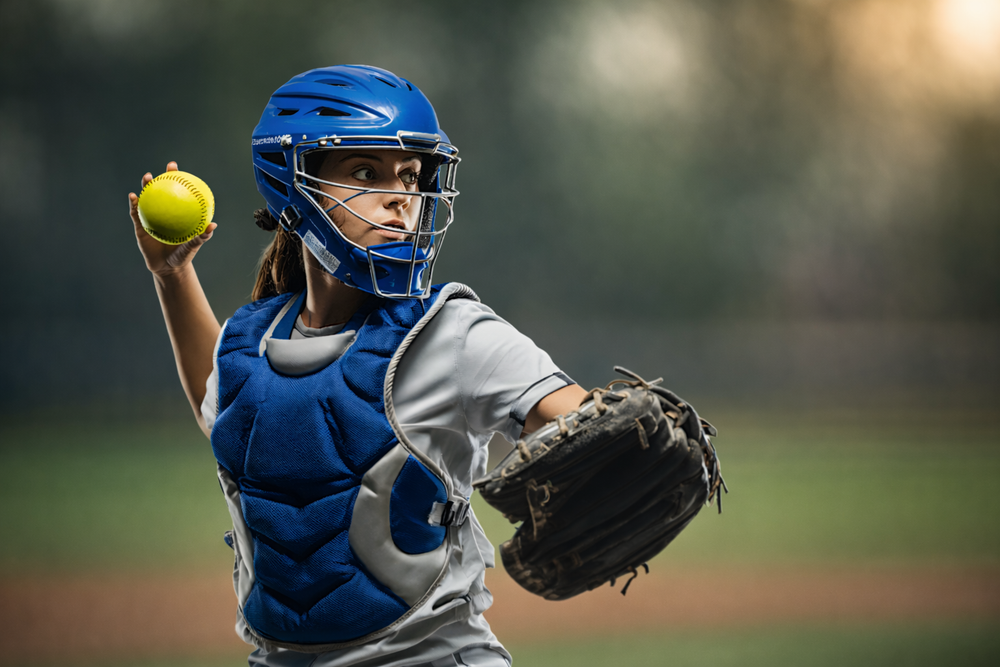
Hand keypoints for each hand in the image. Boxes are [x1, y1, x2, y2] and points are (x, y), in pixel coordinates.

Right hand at [128, 161, 216, 276]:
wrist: (167, 268)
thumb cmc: (182, 256)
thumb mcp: (192, 246)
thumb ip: (202, 236)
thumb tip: (212, 225)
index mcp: (176, 214)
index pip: (178, 193)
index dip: (178, 179)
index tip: (178, 168)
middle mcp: (163, 212)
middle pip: (162, 191)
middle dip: (164, 176)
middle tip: (168, 168)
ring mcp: (150, 217)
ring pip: (147, 198)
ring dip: (146, 186)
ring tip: (148, 177)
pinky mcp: (140, 226)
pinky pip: (135, 212)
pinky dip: (134, 203)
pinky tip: (133, 196)